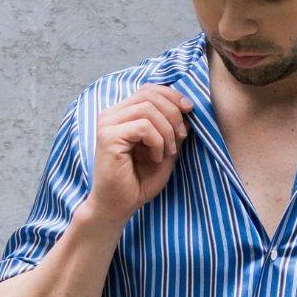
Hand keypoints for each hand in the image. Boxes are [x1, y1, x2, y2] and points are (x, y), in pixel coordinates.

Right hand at [86, 87, 193, 223]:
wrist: (119, 206)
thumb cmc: (139, 181)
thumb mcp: (164, 149)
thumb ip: (172, 128)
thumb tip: (185, 106)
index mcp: (122, 114)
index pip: (149, 90)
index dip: (172, 95)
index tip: (189, 111)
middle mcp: (111, 115)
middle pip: (150, 95)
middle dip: (174, 114)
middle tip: (182, 137)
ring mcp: (107, 124)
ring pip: (148, 109)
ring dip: (167, 131)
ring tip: (167, 153)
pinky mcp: (108, 137)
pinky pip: (143, 126)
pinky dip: (157, 142)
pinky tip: (156, 158)